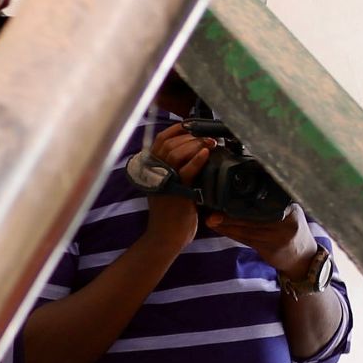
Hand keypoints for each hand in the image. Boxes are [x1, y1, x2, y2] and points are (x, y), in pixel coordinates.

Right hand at [135, 123, 207, 252]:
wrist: (167, 237)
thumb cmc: (173, 214)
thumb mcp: (173, 187)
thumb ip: (179, 171)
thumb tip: (198, 152)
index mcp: (153, 169)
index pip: (160, 141)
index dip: (175, 130)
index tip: (191, 124)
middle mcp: (155, 173)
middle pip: (169, 143)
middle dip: (190, 136)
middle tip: (208, 138)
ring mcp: (164, 181)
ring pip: (176, 153)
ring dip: (195, 144)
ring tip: (210, 144)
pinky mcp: (175, 191)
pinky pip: (186, 170)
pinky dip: (197, 159)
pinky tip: (206, 153)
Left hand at [210, 201, 317, 278]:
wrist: (304, 256)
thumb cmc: (290, 229)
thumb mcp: (288, 211)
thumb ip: (271, 202)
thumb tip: (241, 189)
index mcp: (290, 206)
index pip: (265, 200)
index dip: (244, 196)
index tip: (226, 191)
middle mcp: (287, 220)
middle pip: (254, 215)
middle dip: (231, 213)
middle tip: (212, 209)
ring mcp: (280, 236)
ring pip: (248, 229)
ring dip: (227, 224)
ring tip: (210, 219)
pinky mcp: (272, 249)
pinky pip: (247, 240)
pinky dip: (231, 233)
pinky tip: (219, 229)